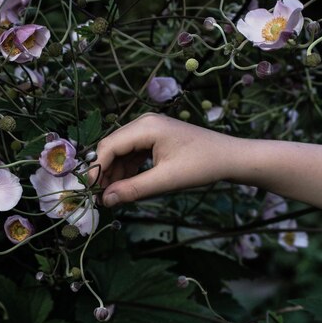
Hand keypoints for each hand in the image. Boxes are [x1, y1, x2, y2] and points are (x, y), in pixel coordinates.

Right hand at [89, 113, 236, 206]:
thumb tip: (106, 200)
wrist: (229, 157)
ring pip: (122, 149)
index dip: (97, 169)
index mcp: (146, 127)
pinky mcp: (155, 135)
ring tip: (114, 195)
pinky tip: (128, 184)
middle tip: (102, 197)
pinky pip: (133, 150)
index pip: (109, 146)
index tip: (92, 192)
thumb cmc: (202, 166)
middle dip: (105, 171)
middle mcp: (144, 122)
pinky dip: (128, 167)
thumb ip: (134, 189)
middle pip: (113, 146)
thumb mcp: (166, 180)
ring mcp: (150, 127)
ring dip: (116, 171)